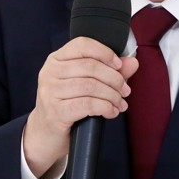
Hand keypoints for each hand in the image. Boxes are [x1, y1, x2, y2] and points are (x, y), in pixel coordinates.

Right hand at [23, 38, 138, 178]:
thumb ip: (109, 71)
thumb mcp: (85, 84)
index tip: (119, 65)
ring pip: (90, 86)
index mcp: (56, 59)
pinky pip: (87, 105)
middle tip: (125, 90)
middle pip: (90, 67)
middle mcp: (50, 72)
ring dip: (112, 95)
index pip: (82, 45)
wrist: (46, 133)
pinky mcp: (55, 112)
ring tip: (120, 103)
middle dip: (114, 79)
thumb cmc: (67, 105)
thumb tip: (132, 62)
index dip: (105, 53)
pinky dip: (105, 107)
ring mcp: (50, 92)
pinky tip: (111, 112)